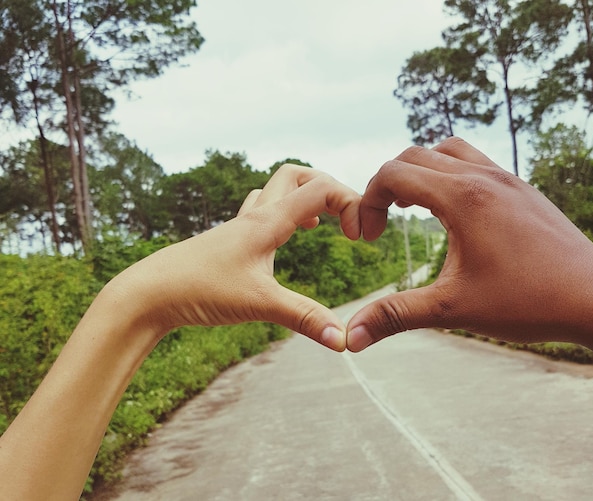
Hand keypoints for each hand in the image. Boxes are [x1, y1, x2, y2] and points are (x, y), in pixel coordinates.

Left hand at [108, 165, 360, 350]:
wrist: (147, 293)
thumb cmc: (198, 291)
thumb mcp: (260, 305)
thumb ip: (305, 319)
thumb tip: (344, 340)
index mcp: (268, 222)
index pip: (321, 189)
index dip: (351, 205)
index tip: (360, 239)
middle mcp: (255, 216)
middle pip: (296, 175)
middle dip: (328, 188)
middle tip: (345, 220)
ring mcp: (239, 227)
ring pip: (275, 190)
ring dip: (302, 198)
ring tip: (320, 225)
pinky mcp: (227, 242)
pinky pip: (259, 212)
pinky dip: (280, 215)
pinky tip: (282, 241)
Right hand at [347, 137, 592, 361]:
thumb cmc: (528, 302)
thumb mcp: (452, 310)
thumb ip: (395, 315)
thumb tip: (349, 339)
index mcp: (461, 197)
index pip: (393, 173)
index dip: (368, 201)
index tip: (370, 238)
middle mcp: (482, 176)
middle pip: (414, 154)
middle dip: (387, 184)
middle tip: (384, 224)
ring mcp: (505, 178)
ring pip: (447, 149)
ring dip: (419, 171)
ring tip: (412, 208)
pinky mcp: (520, 188)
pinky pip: (474, 161)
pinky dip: (449, 174)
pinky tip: (452, 212)